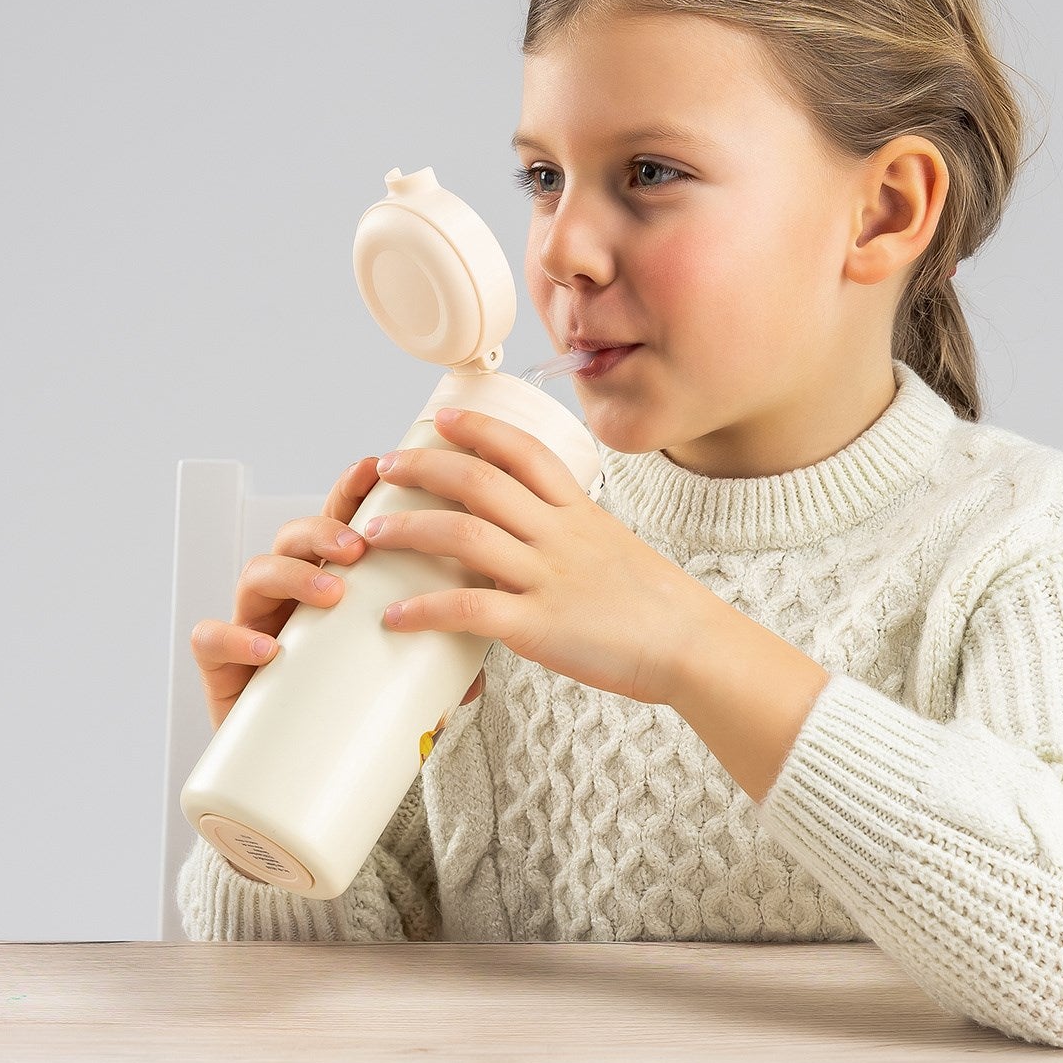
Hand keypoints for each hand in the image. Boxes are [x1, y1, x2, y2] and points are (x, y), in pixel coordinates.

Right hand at [190, 454, 485, 732]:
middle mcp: (288, 593)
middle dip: (323, 531)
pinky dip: (236, 638)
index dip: (348, 489)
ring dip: (292, 574)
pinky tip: (270, 649)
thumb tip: (476, 677)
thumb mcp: (397, 675)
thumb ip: (433, 668)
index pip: (337, 519)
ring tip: (332, 593)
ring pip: (255, 575)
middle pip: (293, 536)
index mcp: (330, 579)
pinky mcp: (223, 667)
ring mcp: (253, 622)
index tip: (371, 468)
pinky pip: (212, 640)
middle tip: (357, 548)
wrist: (295, 768)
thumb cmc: (347, 702)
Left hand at [364, 406, 707, 705]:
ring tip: (370, 534)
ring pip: (464, 535)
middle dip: (424, 468)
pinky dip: (425, 610)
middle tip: (386, 467)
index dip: (480, 429)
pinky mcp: (540, 626)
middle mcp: (560, 534)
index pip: (524, 451)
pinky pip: (470, 609)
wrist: (692, 645)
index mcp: (579, 511)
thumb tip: (525, 540)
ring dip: (408, 529)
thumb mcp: (612, 546)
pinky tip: (395, 616)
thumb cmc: (656, 602)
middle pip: (480, 482)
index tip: (445, 418)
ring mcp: (549, 577)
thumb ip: (567, 537)